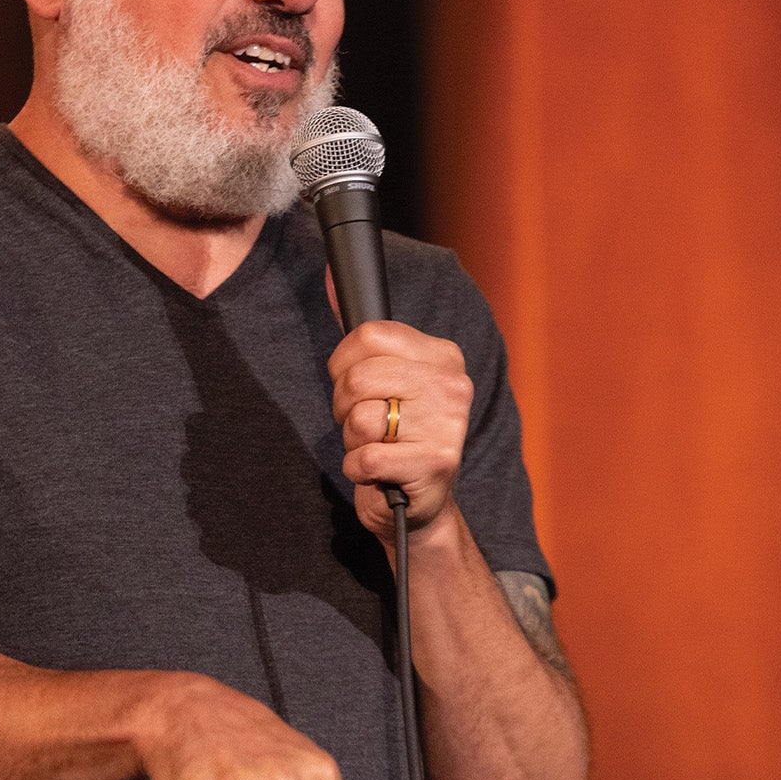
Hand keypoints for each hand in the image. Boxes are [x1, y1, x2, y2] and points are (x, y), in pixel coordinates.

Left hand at [329, 320, 470, 536]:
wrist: (418, 504)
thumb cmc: (395, 438)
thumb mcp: (384, 380)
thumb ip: (362, 337)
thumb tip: (329, 276)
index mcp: (442, 356)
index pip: (369, 335)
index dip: (343, 365)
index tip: (355, 388)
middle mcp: (451, 385)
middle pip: (358, 378)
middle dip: (345, 407)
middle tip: (365, 425)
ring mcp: (448, 425)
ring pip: (360, 419)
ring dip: (353, 440)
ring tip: (377, 447)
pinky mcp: (436, 464)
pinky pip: (365, 457)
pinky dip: (359, 469)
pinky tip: (379, 472)